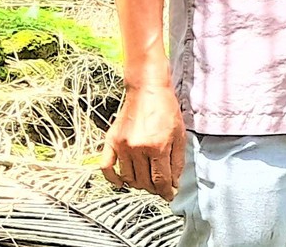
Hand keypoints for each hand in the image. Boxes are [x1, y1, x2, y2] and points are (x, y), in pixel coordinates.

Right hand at [101, 83, 187, 199]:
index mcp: (157, 146)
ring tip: (146, 182)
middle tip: (159, 188)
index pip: (160, 180)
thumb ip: (177, 161)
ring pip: (128, 178)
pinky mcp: (111, 142)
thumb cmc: (166, 110)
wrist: (148, 90)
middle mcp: (137, 148)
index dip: (166, 191)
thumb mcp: (179, 135)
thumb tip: (173, 183)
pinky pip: (106, 168)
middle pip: (144, 182)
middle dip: (154, 189)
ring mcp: (122, 146)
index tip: (169, 195)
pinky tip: (122, 183)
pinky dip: (113, 179)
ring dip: (138, 185)